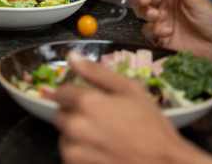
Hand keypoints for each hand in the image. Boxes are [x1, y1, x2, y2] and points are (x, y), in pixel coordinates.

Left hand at [51, 52, 211, 163]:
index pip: (61, 92)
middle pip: (60, 114)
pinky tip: (102, 150)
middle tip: (99, 119)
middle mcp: (76, 127)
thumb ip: (97, 72)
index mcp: (87, 103)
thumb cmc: (151, 127)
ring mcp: (75, 151)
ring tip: (102, 136)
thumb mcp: (130, 90)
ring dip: (76, 134)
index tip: (84, 97)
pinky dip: (81, 152)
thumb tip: (72, 57)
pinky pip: (71, 156)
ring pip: (64, 136)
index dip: (72, 92)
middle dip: (75, 114)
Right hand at [143, 0, 211, 59]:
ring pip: (142, 12)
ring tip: (157, 16)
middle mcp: (164, 4)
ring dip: (146, 13)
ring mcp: (162, 20)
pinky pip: (147, 30)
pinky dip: (154, 30)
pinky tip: (167, 32)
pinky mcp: (160, 36)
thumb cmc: (211, 19)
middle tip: (146, 0)